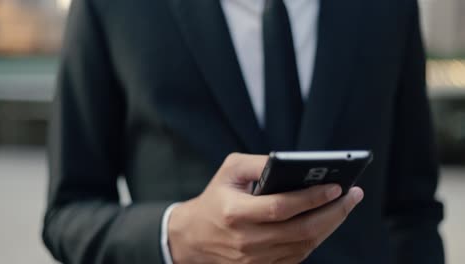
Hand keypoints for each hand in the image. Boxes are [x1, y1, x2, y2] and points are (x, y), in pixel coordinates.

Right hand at [168, 153, 363, 263]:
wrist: (194, 237)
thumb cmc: (215, 198)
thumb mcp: (229, 171)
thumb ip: (259, 164)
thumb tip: (293, 164)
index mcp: (235, 213)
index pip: (281, 208)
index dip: (311, 198)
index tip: (336, 186)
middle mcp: (246, 241)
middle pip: (301, 231)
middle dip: (333, 212)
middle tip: (352, 195)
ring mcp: (255, 260)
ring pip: (304, 246)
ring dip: (329, 225)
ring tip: (344, 205)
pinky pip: (297, 256)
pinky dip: (316, 239)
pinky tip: (326, 221)